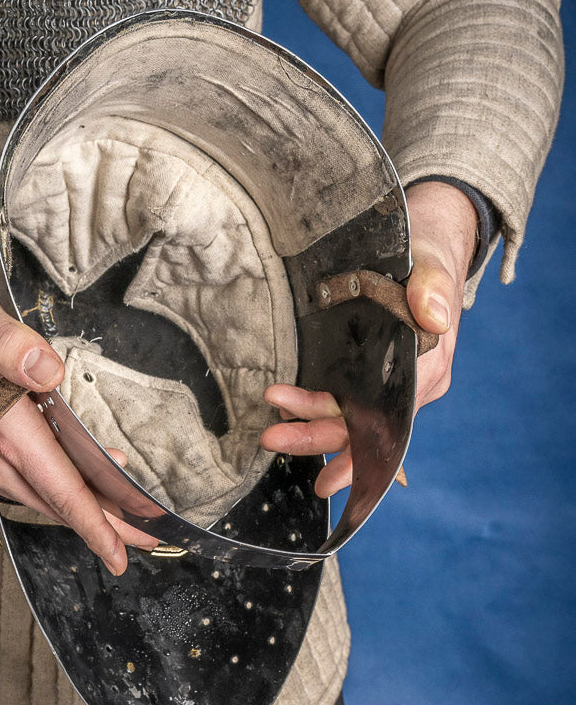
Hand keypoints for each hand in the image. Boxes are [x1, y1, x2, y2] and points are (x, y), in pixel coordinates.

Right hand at [0, 265, 157, 572]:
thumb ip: (10, 343)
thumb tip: (48, 370)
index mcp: (1, 423)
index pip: (60, 487)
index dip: (98, 522)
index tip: (125, 551)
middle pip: (56, 502)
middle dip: (103, 527)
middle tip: (143, 545)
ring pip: (37, 497)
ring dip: (78, 514)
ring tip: (115, 526)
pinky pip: (17, 484)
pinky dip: (49, 494)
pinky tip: (65, 488)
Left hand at [260, 181, 478, 495]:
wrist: (428, 242)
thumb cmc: (429, 253)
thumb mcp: (432, 263)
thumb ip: (432, 288)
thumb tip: (432, 316)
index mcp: (429, 368)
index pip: (389, 417)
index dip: (356, 441)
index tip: (322, 461)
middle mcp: (410, 385)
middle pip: (361, 426)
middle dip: (316, 437)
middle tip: (271, 437)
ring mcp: (389, 380)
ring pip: (348, 418)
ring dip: (308, 427)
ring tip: (270, 428)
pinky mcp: (370, 370)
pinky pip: (344, 403)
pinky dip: (315, 412)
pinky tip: (287, 413)